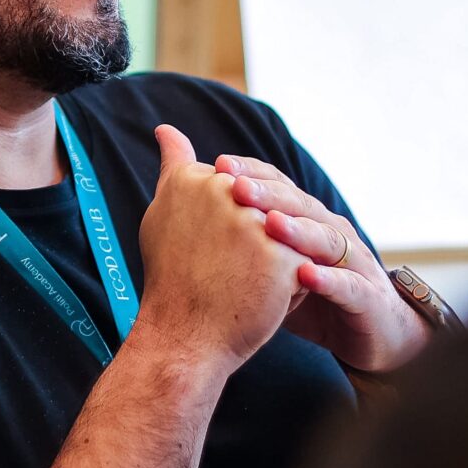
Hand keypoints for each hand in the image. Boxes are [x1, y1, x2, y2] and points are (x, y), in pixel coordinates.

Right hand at [132, 126, 308, 372]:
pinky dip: (288, 283)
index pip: (232, 188)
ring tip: (244, 286)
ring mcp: (254, 220)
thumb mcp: (165, 211)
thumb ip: (175, 165)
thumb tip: (167, 127)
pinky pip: (301, 262)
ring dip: (271, 259)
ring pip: (284, 233)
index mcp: (193, 178)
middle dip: (252, 240)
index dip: (224, 226)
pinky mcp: (283, 254)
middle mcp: (223, 190)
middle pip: (260, 208)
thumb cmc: (172, 280)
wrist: (183, 339)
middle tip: (223, 273)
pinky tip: (263, 299)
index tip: (204, 253)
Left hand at [214, 155, 429, 373]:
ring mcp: (354, 263)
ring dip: (298, 230)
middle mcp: (332, 232)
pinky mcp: (367, 298)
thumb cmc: (316, 297)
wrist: (374, 334)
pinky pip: (348, 285)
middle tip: (234, 186)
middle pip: (300, 206)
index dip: (252, 175)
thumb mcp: (275, 269)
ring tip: (268, 224)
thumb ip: (242, 243)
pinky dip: (327, 278)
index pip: (280, 188)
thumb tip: (192, 222)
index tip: (217, 166)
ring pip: (326, 238)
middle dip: (268, 195)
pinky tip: (305, 275)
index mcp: (309, 221)